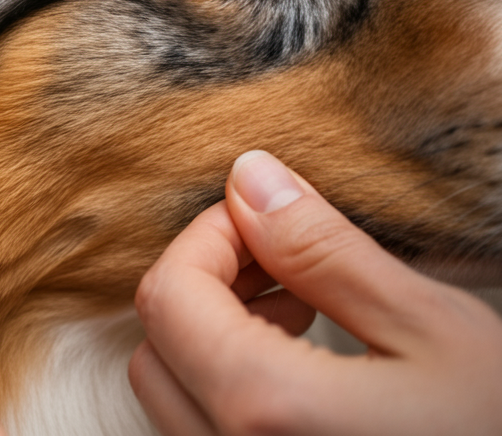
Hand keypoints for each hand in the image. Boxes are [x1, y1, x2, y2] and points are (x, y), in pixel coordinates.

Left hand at [133, 150, 501, 434]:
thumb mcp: (431, 329)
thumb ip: (322, 251)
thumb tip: (250, 178)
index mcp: (265, 408)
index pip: (170, 294)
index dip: (208, 235)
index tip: (263, 213)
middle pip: (158, 345)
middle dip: (206, 283)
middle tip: (283, 257)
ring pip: (173, 394)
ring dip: (213, 335)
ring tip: (300, 308)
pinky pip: (203, 433)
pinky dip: (228, 384)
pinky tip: (301, 366)